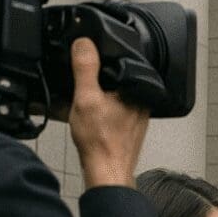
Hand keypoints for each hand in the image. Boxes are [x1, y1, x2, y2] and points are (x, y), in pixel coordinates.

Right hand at [67, 38, 149, 187]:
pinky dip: (95, 111)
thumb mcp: (87, 98)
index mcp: (138, 91)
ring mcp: (135, 116)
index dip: (100, 58)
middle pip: (114, 80)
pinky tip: (82, 117)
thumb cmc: (101, 143)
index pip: (121, 62)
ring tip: (76, 104)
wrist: (106, 173)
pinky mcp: (127, 128)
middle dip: (93, 80)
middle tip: (76, 87)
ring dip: (92, 97)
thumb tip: (84, 43)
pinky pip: (110, 112)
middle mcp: (142, 102)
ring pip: (111, 96)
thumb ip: (86, 69)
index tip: (83, 61)